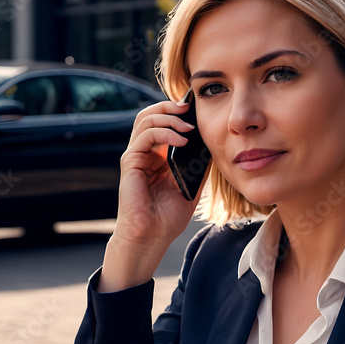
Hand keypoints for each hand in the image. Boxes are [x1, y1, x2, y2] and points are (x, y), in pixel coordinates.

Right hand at [98, 99, 209, 291]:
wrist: (151, 237)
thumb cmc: (167, 218)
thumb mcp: (191, 186)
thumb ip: (198, 166)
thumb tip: (214, 146)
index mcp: (156, 156)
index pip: (162, 122)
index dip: (176, 112)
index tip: (196, 111)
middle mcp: (144, 153)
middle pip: (150, 115)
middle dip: (169, 106)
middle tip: (189, 107)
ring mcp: (135, 156)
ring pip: (145, 120)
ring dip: (168, 117)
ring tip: (188, 127)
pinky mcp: (130, 162)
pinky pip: (145, 137)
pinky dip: (164, 133)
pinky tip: (181, 141)